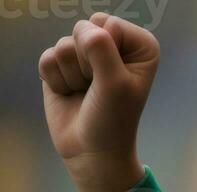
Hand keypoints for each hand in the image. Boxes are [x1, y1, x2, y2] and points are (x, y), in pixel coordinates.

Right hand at [38, 13, 159, 191]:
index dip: (106, 53)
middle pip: (83, 30)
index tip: (115, 79)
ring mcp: (85, 54)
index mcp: (139, 46)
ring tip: (85, 92)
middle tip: (98, 87)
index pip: (110, 25)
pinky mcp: (61, 65)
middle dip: (85, 62)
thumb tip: (85, 29)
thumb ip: (102, 49)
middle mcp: (113, 45)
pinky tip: (69, 93)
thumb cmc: (114, 119)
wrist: (92, 150)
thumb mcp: (116, 83)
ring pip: (63, 44)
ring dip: (72, 75)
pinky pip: (47, 58)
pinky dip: (56, 80)